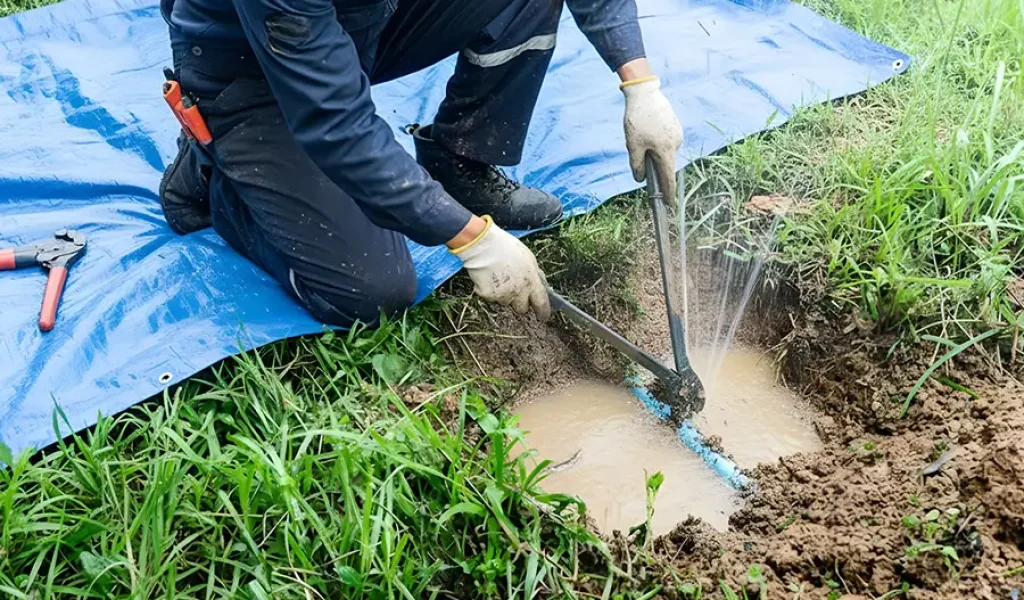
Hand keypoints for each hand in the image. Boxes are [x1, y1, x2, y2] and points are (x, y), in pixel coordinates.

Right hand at [451, 216, 550, 318]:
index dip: (543, 311)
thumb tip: (541, 284)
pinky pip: (491, 298)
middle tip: (513, 290)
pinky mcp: (489, 296)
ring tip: (499, 276)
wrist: (483, 246)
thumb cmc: (505, 248)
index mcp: (531, 281)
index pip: (541, 303)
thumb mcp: (528, 258)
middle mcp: (519, 292)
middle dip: (519, 302)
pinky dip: (489, 290)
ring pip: (505, 302)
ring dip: (503, 295)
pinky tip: (488, 277)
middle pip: (522, 308)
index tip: (543, 316)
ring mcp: (503, 295)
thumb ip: (535, 274)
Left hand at [621, 77, 681, 204]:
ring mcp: (677, 133)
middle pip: (665, 163)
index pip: (668, 178)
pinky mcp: (675, 125)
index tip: (669, 204)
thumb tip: (640, 179)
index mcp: (666, 151)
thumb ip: (637, 165)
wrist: (644, 93)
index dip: (669, 193)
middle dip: (654, 165)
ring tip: (639, 136)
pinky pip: (666, 140)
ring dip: (653, 151)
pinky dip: (657, 142)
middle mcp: (676, 143)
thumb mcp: (633, 146)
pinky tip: (646, 130)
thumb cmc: (637, 120)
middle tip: (639, 152)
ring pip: (664, 151)